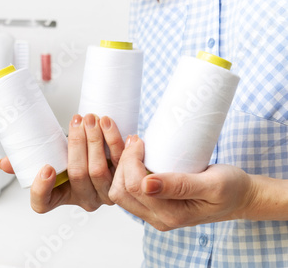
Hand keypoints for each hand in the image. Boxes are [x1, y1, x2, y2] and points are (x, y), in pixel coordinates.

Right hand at [0, 114, 124, 212]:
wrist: (100, 154)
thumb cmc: (70, 158)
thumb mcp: (48, 158)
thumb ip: (25, 162)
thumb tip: (3, 163)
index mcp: (59, 197)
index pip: (42, 203)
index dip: (41, 189)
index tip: (45, 167)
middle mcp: (84, 199)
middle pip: (78, 175)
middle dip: (78, 145)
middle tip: (77, 121)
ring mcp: (105, 193)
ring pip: (99, 169)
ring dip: (96, 140)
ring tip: (91, 118)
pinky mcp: (123, 180)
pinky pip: (120, 163)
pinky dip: (115, 141)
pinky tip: (109, 124)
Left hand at [107, 135, 254, 230]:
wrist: (240, 197)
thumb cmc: (231, 188)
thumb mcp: (212, 183)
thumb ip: (180, 185)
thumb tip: (146, 184)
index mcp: (171, 215)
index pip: (134, 186)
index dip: (130, 160)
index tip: (139, 139)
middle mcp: (158, 219)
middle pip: (120, 192)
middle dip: (122, 163)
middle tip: (135, 140)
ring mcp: (154, 215)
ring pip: (120, 193)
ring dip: (121, 168)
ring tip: (134, 147)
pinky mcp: (153, 207)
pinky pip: (128, 192)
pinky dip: (126, 173)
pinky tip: (135, 158)